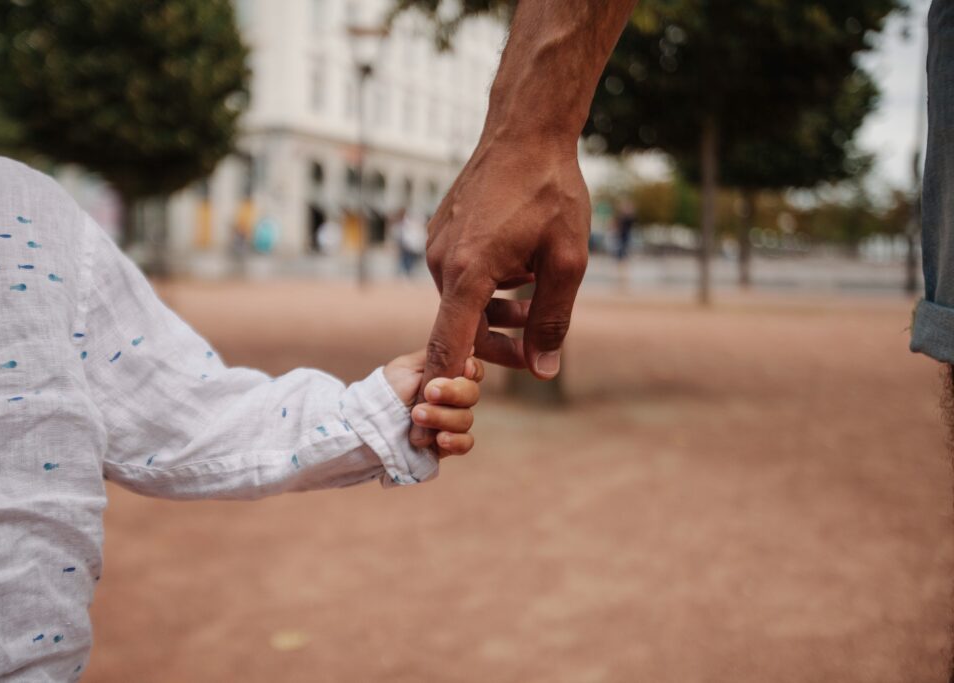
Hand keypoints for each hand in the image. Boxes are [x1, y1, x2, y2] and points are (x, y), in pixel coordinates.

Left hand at [384, 349, 484, 456]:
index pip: (473, 371)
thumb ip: (439, 356)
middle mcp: (452, 399)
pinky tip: (440, 438)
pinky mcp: (447, 444)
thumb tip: (470, 347)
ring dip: (442, 416)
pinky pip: (466, 443)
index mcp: (446, 377)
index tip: (464, 369)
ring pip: (466, 419)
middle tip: (428, 392)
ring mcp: (450, 422)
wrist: (370, 422)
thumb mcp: (408, 366)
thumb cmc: (387, 391)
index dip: (473, 370)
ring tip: (417, 416)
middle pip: (472, 394)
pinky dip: (456, 440)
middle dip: (452, 393)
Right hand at [410, 139, 589, 447]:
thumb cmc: (550, 192)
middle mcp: (443, 264)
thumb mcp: (568, 261)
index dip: (448, 386)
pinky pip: (461, 279)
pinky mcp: (441, 235)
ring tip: (537, 298)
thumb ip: (554, 319)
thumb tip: (545, 370)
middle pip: (462, 330)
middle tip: (540, 343)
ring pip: (464, 305)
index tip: (447, 417)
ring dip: (498, 314)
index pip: (448, 347)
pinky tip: (520, 268)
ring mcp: (437, 247)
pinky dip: (488, 288)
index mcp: (469, 274)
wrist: (525, 131)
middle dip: (500, 345)